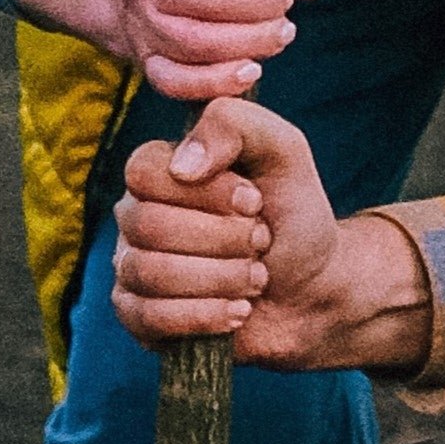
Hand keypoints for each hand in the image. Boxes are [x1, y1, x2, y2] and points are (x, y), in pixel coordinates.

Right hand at [111, 96, 355, 361]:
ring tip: (256, 278)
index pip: (144, 173)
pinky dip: (204, 315)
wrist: (312, 288)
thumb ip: (234, 125)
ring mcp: (132, 268)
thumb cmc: (291, 214)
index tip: (255, 201)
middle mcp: (136, 216)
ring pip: (150, 274)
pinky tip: (239, 311)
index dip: (205, 191)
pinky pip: (147, 318)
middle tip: (261, 240)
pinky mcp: (140, 318)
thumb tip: (182, 166)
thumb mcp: (282, 151)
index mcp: (160, 170)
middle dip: (222, 239)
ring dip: (220, 278)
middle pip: (148, 226)